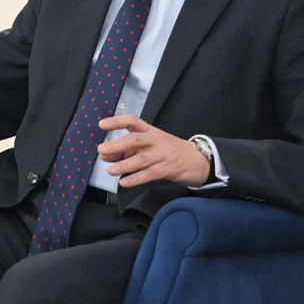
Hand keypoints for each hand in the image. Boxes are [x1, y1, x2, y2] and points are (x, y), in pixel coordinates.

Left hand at [97, 115, 211, 186]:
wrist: (201, 160)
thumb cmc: (171, 152)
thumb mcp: (150, 146)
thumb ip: (128, 150)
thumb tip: (105, 154)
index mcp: (150, 131)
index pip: (132, 121)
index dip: (117, 122)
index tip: (102, 124)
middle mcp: (156, 140)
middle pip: (135, 139)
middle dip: (117, 145)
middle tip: (102, 150)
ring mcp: (164, 154)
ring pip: (142, 159)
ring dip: (124, 165)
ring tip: (111, 170)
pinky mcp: (170, 168)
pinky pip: (151, 173)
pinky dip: (136, 178)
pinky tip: (125, 182)